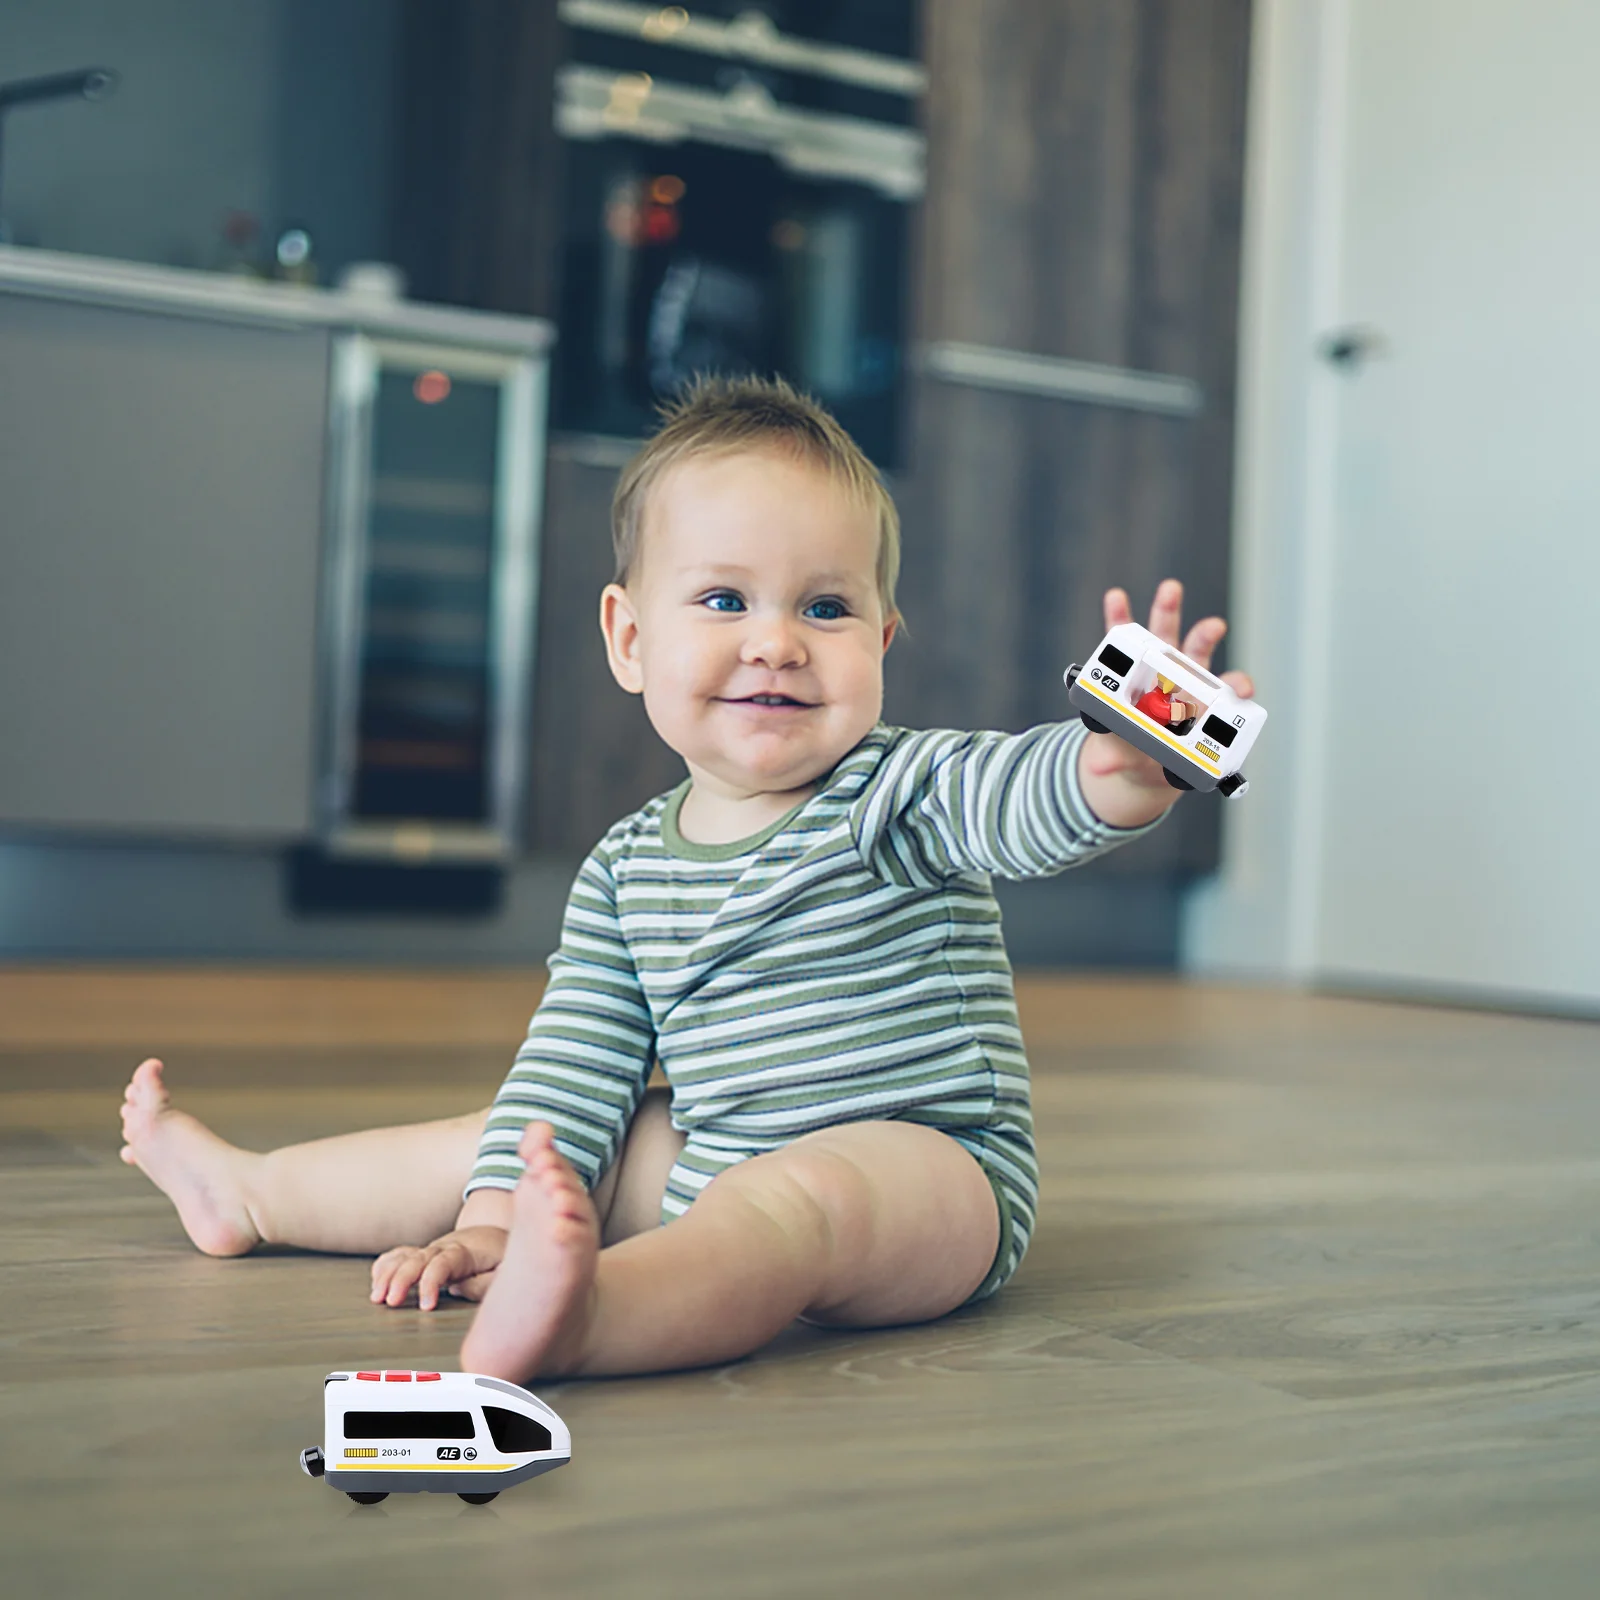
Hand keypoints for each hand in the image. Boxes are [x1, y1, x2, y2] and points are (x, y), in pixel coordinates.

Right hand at [369, 1225, 507, 1310]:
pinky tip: (376, 1280)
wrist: (496, 1235)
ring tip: (376, 1297)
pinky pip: (401, 1254)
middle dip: (401, 1280)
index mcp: (464, 1252)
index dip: (431, 1284)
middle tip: (389, 1302)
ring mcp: (431, 1250)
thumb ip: (485, 1282)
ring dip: (388, 1274)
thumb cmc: (501, 1255)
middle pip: (418, 1259)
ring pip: (405, 1256)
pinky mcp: (424, 1255)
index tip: (425, 1307)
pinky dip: (386, 1264)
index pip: (443, 1265)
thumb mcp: (506, 1268)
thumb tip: (458, 1290)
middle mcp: (443, 1248)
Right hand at [1077, 578, 1255, 827]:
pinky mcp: (1129, 659)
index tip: (1244, 686)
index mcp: (1194, 708)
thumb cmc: (1146, 760)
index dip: (1235, 687)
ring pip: (1165, 635)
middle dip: (1206, 636)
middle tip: (1215, 626)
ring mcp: (1156, 665)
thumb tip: (1103, 765)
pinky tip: (1116, 597)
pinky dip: (1120, 615)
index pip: (1221, 694)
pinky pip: (1123, 635)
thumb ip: (1124, 761)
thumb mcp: (1138, 763)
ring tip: (1171, 590)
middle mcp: (1180, 680)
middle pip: (1197, 654)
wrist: (1130, 753)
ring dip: (1167, 611)